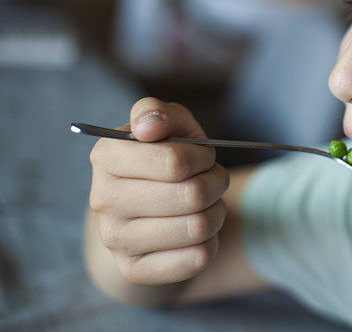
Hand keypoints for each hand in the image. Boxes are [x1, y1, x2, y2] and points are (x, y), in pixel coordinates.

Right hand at [88, 98, 229, 285]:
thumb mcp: (168, 124)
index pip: (175, 162)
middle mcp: (103, 200)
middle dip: (216, 182)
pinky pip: (198, 258)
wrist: (148, 206)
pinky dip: (211, 240)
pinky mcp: (134, 270)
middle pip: (192, 196)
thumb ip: (158, 112)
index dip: (202, 157)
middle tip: (212, 178)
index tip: (202, 156)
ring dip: (217, 210)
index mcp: (107, 157)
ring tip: (206, 202)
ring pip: (199, 228)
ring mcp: (115, 240)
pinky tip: (197, 229)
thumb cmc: (165, 155)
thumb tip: (149, 126)